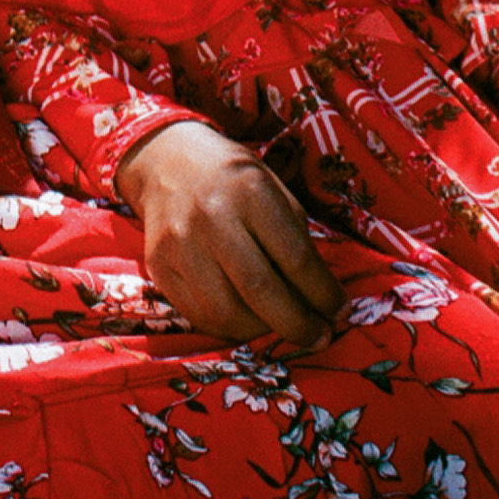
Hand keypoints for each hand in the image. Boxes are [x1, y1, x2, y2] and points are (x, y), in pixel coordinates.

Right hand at [115, 118, 345, 349]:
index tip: (339, 312)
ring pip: (226, 312)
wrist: (168, 161)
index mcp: (250, 192)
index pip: (295, 257)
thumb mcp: (274, 191)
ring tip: (281, 327)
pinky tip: (248, 320)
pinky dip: (230, 327)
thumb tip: (320, 299)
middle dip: (298, 324)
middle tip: (320, 337)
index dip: (323, 293)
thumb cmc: (234, 180)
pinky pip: (199, 315)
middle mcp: (211, 218)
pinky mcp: (159, 266)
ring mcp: (180, 244)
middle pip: (260, 290)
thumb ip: (296, 240)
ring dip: (262, 331)